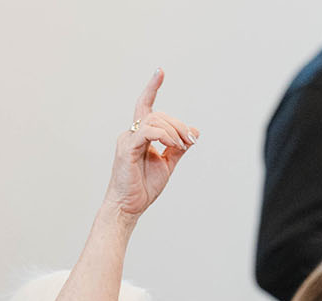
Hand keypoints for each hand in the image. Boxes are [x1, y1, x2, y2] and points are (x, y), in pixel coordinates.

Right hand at [103, 69, 198, 219]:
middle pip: (158, 114)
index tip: (160, 71)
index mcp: (140, 136)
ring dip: (174, 130)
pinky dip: (164, 135)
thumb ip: (178, 148)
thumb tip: (194, 131)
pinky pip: (147, 131)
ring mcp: (127, 140)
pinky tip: (173, 145)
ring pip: (154, 120)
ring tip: (182, 145)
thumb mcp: (167, 165)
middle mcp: (131, 134)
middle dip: (178, 125)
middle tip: (190, 140)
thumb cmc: (143, 187)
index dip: (152, 88)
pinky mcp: (127, 149)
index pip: (146, 106)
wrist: (128, 207)